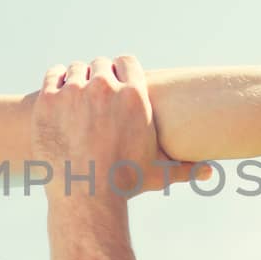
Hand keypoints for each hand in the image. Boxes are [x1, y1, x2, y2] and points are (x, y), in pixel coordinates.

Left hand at [33, 55, 201, 198]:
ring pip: (77, 69)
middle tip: (95, 93)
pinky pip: (53, 75)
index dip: (121, 71)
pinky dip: (56, 81)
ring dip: (78, 79)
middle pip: (101, 64)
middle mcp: (106, 88)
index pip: (128, 62)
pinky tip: (58, 94)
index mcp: (135, 96)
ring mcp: (74, 92)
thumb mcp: (158, 173)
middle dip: (99, 76)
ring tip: (76, 96)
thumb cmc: (124, 185)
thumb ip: (184, 167)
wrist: (84, 197)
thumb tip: (212, 171)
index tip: (116, 81)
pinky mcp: (49, 100)